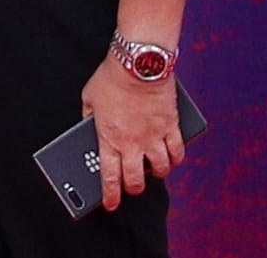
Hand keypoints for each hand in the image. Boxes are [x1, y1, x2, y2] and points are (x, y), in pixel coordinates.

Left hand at [81, 59, 185, 208]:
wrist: (139, 62)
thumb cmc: (112, 77)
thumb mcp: (89, 98)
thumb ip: (89, 117)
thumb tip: (88, 127)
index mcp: (109, 138)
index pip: (110, 177)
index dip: (111, 196)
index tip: (111, 204)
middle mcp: (133, 143)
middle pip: (136, 180)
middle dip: (134, 188)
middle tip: (133, 186)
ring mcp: (154, 136)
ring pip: (161, 169)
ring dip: (157, 173)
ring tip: (153, 169)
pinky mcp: (171, 126)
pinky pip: (178, 152)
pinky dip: (176, 158)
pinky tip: (172, 157)